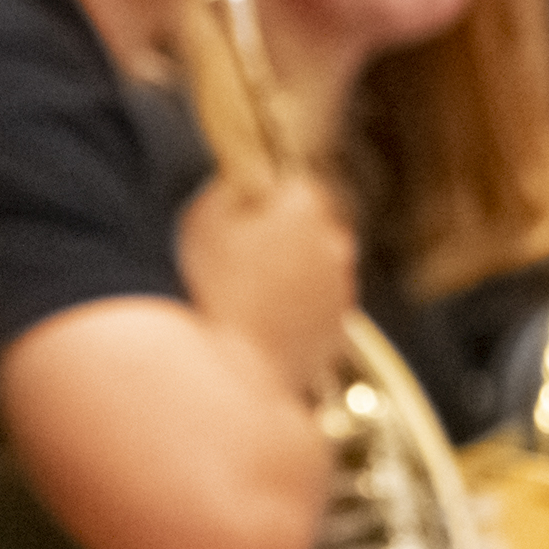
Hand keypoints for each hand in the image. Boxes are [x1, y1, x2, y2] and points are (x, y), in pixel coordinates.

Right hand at [175, 166, 356, 397]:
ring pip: (317, 267)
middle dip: (283, 237)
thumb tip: (255, 180)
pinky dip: (298, 310)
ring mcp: (344, 284)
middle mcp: (336, 239)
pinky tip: (264, 323)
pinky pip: (318, 306)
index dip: (268, 202)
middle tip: (242, 263)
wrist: (231, 369)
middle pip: (311, 227)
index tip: (245, 221)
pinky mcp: (342, 324)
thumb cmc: (210, 288)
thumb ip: (234, 187)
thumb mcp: (204, 220)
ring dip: (292, 274)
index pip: (296, 185)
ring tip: (249, 299)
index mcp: (306, 205)